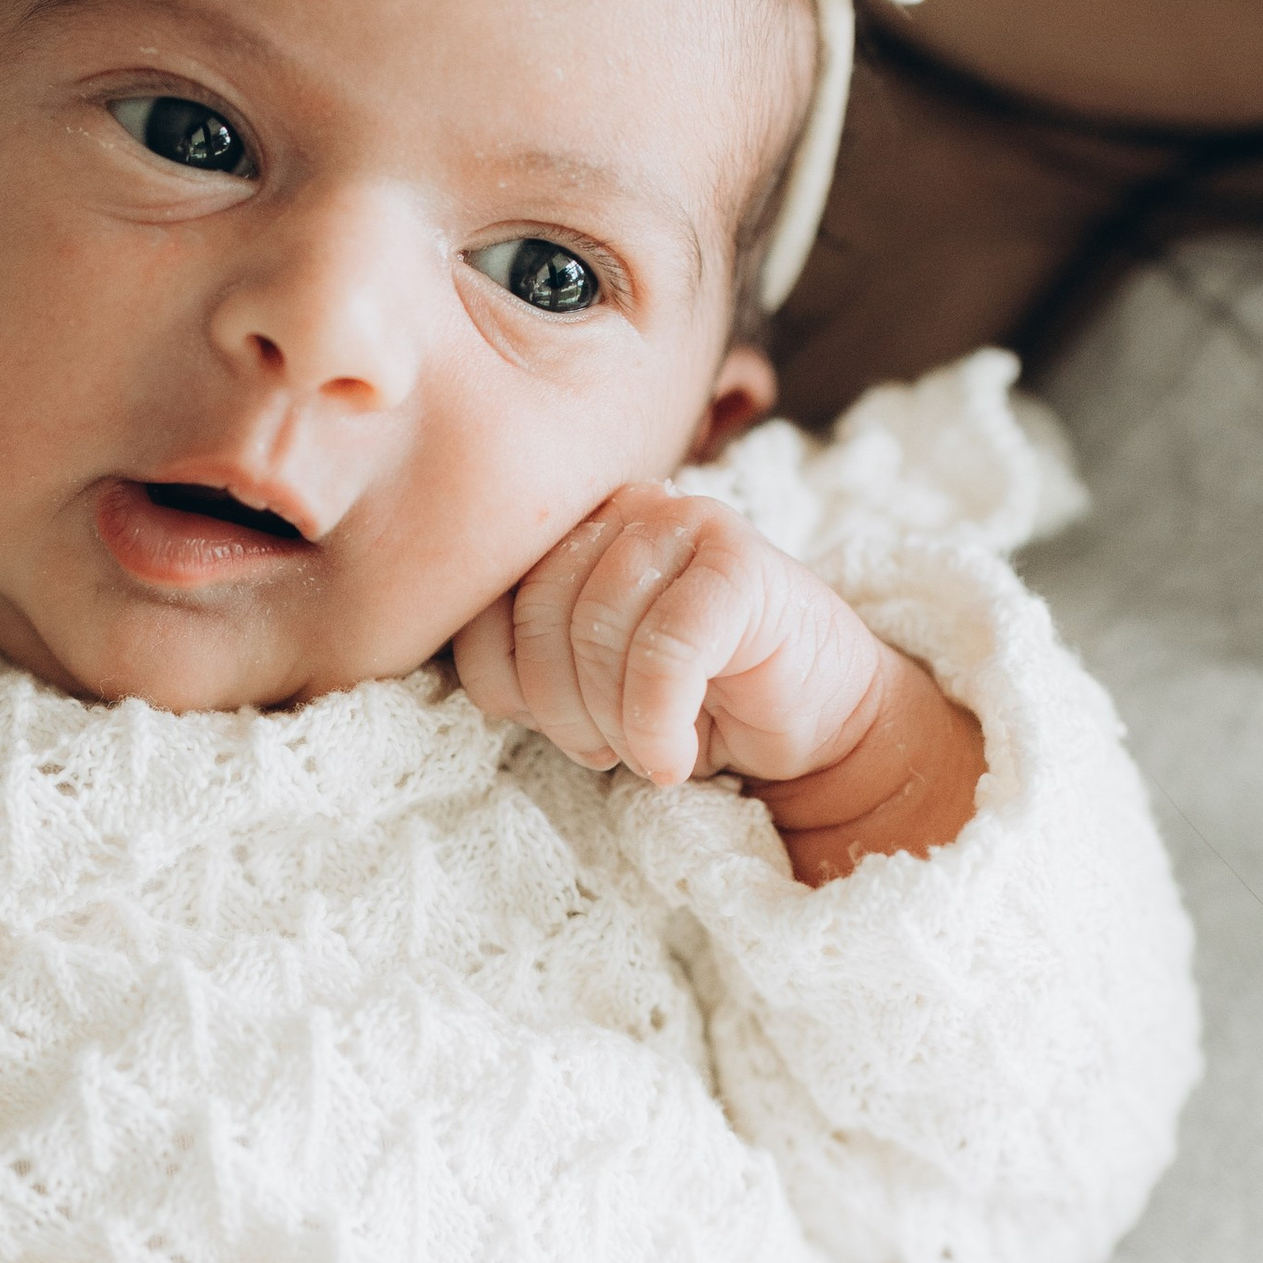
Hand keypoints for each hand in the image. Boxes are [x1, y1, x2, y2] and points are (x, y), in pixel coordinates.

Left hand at [454, 489, 982, 875]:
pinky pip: (664, 653)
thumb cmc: (688, 701)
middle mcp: (621, 509)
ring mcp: (685, 523)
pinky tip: (675, 754)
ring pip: (597, 633)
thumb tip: (450, 665)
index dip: (503, 683)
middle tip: (605, 750)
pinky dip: (657, 724)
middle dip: (561, 709)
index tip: (550, 725)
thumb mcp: (581, 679)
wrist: (811, 719)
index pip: (482, 603)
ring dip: (612, 722)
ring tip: (645, 749)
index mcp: (568, 530)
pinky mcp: (741, 563)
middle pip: (536, 614)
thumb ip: (522, 652)